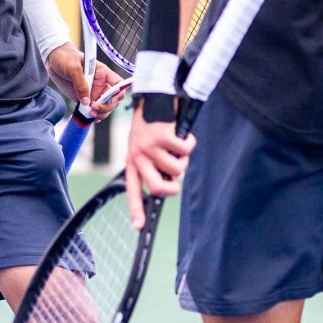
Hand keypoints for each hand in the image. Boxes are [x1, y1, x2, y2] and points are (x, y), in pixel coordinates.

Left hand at [44, 44, 118, 108]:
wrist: (53, 60)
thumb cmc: (66, 58)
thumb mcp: (73, 67)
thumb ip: (80, 83)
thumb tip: (86, 101)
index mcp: (102, 73)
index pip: (118, 83)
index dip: (119, 92)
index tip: (111, 99)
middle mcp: (100, 84)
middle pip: (113, 99)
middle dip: (107, 106)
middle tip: (94, 107)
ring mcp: (93, 93)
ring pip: (105, 107)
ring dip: (101, 113)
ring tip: (90, 113)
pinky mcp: (84, 99)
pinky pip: (93, 110)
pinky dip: (94, 115)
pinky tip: (90, 116)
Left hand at [123, 106, 193, 227]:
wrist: (153, 96)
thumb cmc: (151, 126)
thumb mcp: (143, 146)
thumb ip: (152, 166)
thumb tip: (168, 185)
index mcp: (132, 161)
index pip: (133, 190)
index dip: (137, 209)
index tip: (139, 226)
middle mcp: (137, 155)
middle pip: (157, 188)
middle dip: (173, 188)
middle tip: (176, 177)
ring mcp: (150, 147)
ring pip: (177, 170)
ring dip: (184, 159)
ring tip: (177, 146)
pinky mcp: (163, 136)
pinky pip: (185, 150)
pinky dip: (190, 143)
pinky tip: (181, 133)